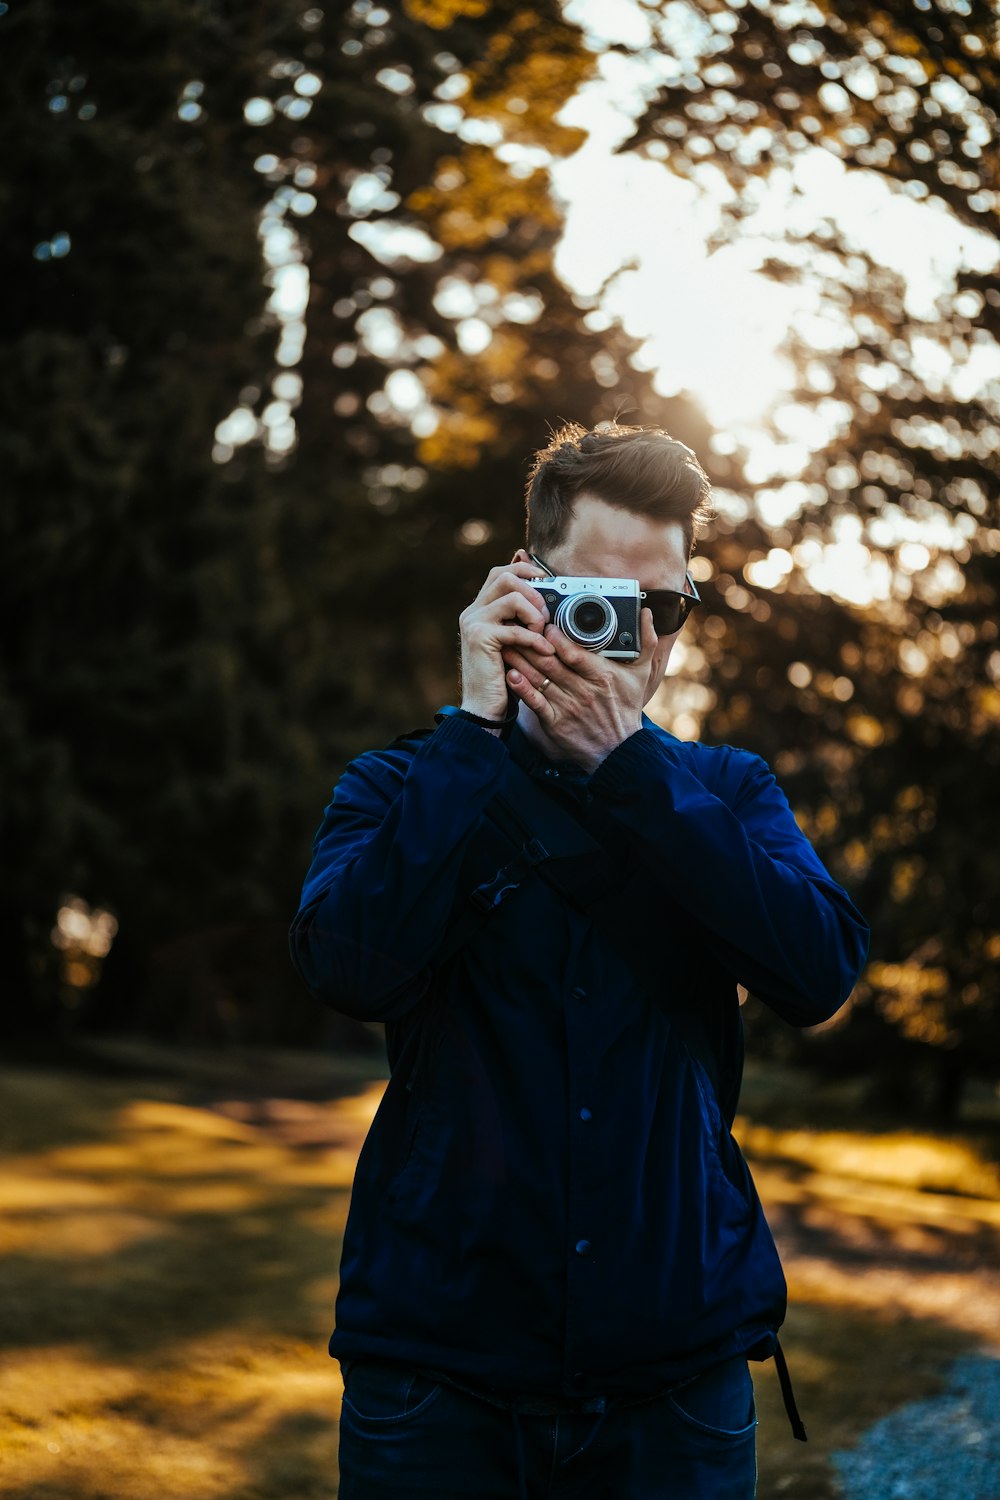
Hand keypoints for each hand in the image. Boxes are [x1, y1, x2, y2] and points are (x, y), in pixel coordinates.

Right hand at [459, 561, 555, 721]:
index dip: (526, 570)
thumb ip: (522, 618)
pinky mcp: (480, 638)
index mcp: (480, 608)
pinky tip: (544, 650)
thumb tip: (543, 592)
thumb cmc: (503, 676)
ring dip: (534, 613)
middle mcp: (472, 611)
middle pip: (504, 575)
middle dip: (533, 591)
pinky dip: (535, 639)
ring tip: (541, 633)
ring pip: (512, 595)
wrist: (483, 707)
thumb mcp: (515, 641)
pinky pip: (516, 628)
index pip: (501, 572)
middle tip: (544, 615)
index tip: (547, 582)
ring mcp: (473, 622)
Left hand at [504, 609, 656, 773]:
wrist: (618, 750)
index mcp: (602, 676)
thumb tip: (648, 614)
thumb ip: (646, 643)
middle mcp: (584, 691)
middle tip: (515, 627)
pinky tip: (510, 675)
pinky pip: (535, 703)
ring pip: (539, 679)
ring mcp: (568, 707)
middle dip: (530, 643)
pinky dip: (522, 689)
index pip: (575, 653)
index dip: (556, 637)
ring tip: (506, 643)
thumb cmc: (626, 708)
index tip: (545, 624)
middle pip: (551, 662)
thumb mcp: (641, 675)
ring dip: (520, 660)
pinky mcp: (555, 723)